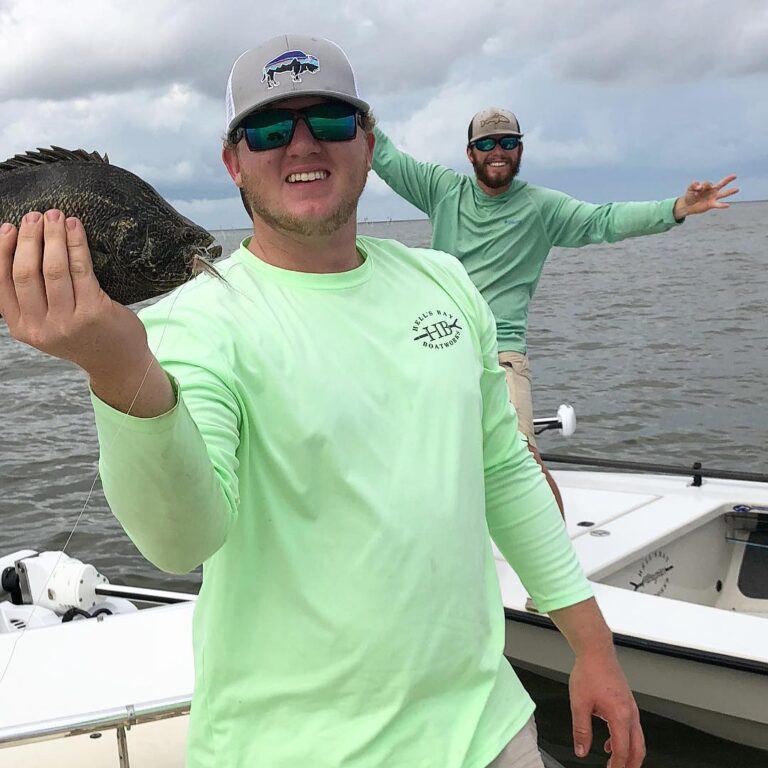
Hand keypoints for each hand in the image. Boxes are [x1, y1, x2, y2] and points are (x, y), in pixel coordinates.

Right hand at [0, 210, 172, 415]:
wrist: (118, 362)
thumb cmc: (83, 336)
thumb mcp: (47, 325)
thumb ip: (32, 300)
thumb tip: (20, 248)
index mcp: (22, 328)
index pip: (2, 283)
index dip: (2, 251)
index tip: (6, 227)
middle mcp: (42, 328)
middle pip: (26, 272)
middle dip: (28, 239)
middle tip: (34, 216)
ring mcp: (68, 322)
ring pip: (54, 269)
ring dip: (53, 237)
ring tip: (56, 216)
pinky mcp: (94, 312)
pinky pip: (82, 270)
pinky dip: (77, 244)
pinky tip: (76, 228)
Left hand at [569, 650, 644, 766]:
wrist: (596, 651)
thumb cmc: (589, 672)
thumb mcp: (579, 704)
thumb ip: (581, 730)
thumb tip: (581, 750)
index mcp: (620, 715)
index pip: (622, 750)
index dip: (617, 766)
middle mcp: (630, 713)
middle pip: (638, 748)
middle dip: (630, 764)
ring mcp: (631, 707)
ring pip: (637, 739)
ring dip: (629, 753)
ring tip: (616, 762)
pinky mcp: (628, 702)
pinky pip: (632, 727)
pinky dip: (625, 739)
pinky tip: (609, 742)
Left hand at [673, 174, 737, 218]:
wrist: (688, 205)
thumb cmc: (690, 195)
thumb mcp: (690, 189)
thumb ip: (693, 185)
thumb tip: (700, 186)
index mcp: (707, 186)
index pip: (708, 183)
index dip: (703, 186)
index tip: (697, 189)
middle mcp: (712, 191)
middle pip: (721, 184)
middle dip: (727, 180)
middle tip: (735, 176)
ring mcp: (713, 197)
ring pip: (723, 194)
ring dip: (730, 192)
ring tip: (737, 189)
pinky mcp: (711, 205)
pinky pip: (718, 205)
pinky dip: (722, 205)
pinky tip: (728, 205)